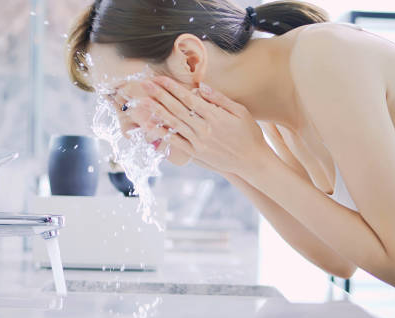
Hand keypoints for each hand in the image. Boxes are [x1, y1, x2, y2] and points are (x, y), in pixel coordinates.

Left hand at [134, 76, 274, 174]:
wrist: (252, 161)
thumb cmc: (249, 134)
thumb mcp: (240, 111)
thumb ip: (220, 99)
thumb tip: (201, 87)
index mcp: (215, 116)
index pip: (188, 98)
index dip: (172, 87)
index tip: (160, 78)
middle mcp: (204, 129)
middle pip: (177, 109)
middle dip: (159, 95)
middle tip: (144, 84)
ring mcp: (199, 142)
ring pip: (173, 124)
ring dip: (156, 112)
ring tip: (142, 102)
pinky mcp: (196, 153)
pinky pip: (176, 142)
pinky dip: (162, 134)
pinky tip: (150, 127)